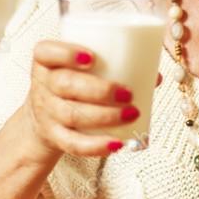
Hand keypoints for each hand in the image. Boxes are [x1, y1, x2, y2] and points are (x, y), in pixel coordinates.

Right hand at [23, 39, 140, 158]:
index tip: (92, 57)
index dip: (66, 54)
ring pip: (72, 115)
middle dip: (99, 89)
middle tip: (128, 93)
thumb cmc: (74, 84)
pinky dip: (96, 146)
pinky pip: (72, 144)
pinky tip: (117, 144)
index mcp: (46, 62)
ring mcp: (46, 113)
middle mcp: (43, 85)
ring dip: (105, 116)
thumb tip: (155, 76)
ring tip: (132, 113)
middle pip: (65, 84)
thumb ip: (115, 65)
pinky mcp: (54, 136)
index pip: (45, 52)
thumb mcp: (82, 70)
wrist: (45, 117)